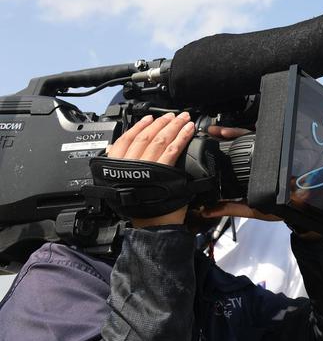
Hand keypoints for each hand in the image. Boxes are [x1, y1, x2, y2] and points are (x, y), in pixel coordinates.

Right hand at [107, 112, 194, 227]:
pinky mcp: (163, 171)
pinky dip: (181, 137)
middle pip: (146, 136)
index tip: (149, 118)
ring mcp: (147, 166)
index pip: (125, 139)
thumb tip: (118, 151)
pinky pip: (172, 149)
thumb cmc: (139, 208)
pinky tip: (188, 129)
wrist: (151, 225)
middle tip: (173, 115)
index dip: (139, 126)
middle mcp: (130, 163)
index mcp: (116, 165)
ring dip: (173, 126)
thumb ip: (120, 167)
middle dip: (161, 123)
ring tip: (183, 118)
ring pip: (160, 139)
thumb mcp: (120, 185)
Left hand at [197, 125, 281, 223]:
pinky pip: (262, 135)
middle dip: (221, 137)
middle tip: (207, 133)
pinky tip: (239, 129)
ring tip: (219, 131)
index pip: (229, 160)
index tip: (200, 149)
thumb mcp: (251, 209)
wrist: (304, 203)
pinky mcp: (277, 146)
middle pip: (235, 144)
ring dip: (232, 132)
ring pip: (247, 137)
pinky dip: (249, 130)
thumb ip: (230, 208)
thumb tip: (205, 211)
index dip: (215, 152)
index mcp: (247, 174)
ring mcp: (266, 152)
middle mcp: (256, 161)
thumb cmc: (279, 206)